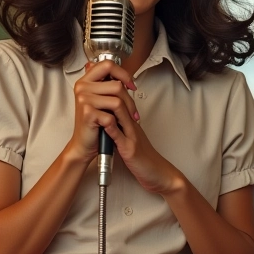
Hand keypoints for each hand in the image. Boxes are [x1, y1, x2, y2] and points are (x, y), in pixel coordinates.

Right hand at [70, 60, 139, 163]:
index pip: (108, 65)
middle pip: (117, 85)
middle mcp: (82, 87)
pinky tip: (116, 127)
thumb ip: (107, 84)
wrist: (84, 143)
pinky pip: (112, 115)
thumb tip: (120, 73)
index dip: (123, 74)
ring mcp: (84, 99)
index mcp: (85, 80)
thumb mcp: (100, 99)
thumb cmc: (94, 122)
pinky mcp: (88, 113)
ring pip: (117, 100)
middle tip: (133, 112)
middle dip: (130, 101)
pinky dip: (117, 123)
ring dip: (127, 113)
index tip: (131, 85)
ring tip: (128, 120)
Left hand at [72, 60, 181, 194]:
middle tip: (96, 80)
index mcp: (130, 122)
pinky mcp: (130, 150)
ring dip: (109, 104)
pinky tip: (104, 121)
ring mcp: (132, 137)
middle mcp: (132, 126)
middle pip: (122, 102)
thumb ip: (120, 126)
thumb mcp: (131, 137)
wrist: (158, 173)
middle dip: (109, 91)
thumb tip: (107, 116)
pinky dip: (111, 128)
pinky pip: (120, 137)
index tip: (97, 81)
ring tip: (96, 95)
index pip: (121, 101)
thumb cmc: (143, 158)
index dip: (110, 90)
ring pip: (122, 115)